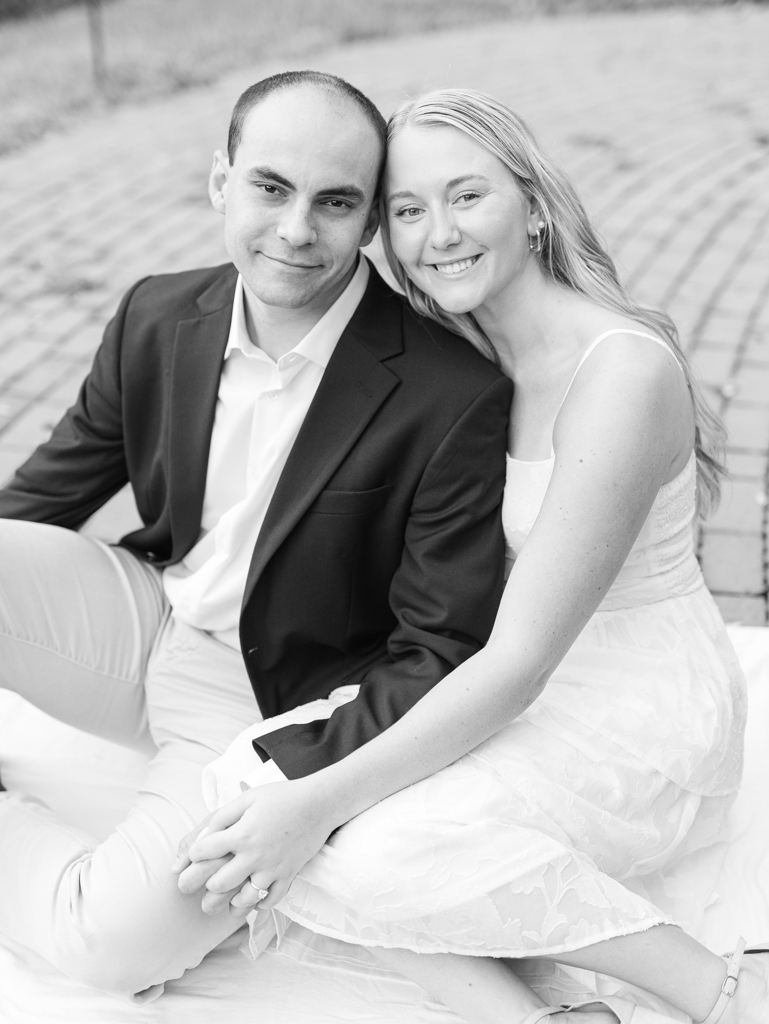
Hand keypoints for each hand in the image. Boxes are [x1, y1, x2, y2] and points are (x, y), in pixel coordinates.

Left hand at [175, 779, 336, 916]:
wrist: (319, 803)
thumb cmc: (282, 797)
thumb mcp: (248, 798)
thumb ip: (222, 816)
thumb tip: (203, 836)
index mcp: (242, 834)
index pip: (204, 851)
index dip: (193, 853)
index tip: (195, 854)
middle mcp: (255, 856)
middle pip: (218, 884)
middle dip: (207, 884)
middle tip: (204, 881)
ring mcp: (273, 869)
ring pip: (244, 900)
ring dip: (231, 901)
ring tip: (224, 898)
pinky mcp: (288, 876)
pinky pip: (271, 901)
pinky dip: (259, 904)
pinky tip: (252, 897)